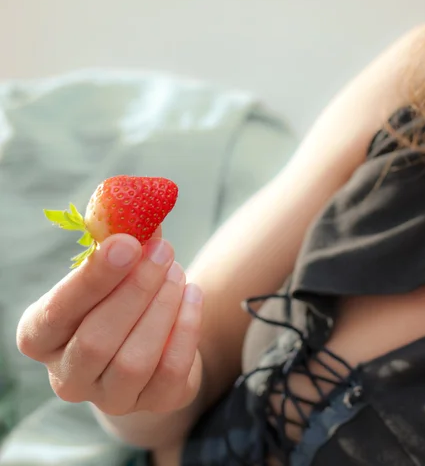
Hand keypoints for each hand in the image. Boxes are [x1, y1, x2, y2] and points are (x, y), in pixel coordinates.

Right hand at [16, 231, 203, 415]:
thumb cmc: (121, 299)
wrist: (153, 344)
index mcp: (42, 337)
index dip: (92, 278)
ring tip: (177, 272)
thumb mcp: (112, 273)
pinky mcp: (153, 404)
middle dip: (137, 289)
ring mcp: (109, 398)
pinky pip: (171, 370)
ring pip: (135, 359)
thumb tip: (143, 207)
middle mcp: (68, 375)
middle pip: (97, 339)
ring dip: (163, 308)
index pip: (57, 312)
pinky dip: (188, 327)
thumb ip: (119, 247)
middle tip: (164, 251)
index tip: (127, 242)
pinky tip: (193, 295)